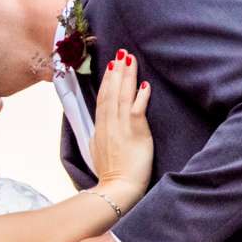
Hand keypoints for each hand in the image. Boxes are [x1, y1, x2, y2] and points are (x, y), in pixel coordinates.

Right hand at [88, 49, 153, 208]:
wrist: (117, 189)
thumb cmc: (110, 174)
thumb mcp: (96, 152)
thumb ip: (98, 137)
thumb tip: (99, 129)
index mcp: (99, 128)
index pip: (103, 98)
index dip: (107, 81)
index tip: (111, 66)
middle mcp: (109, 124)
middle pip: (111, 92)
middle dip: (117, 71)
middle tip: (122, 53)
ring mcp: (121, 127)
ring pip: (123, 96)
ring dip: (127, 76)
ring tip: (130, 59)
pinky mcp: (135, 133)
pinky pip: (137, 109)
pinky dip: (141, 96)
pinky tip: (145, 84)